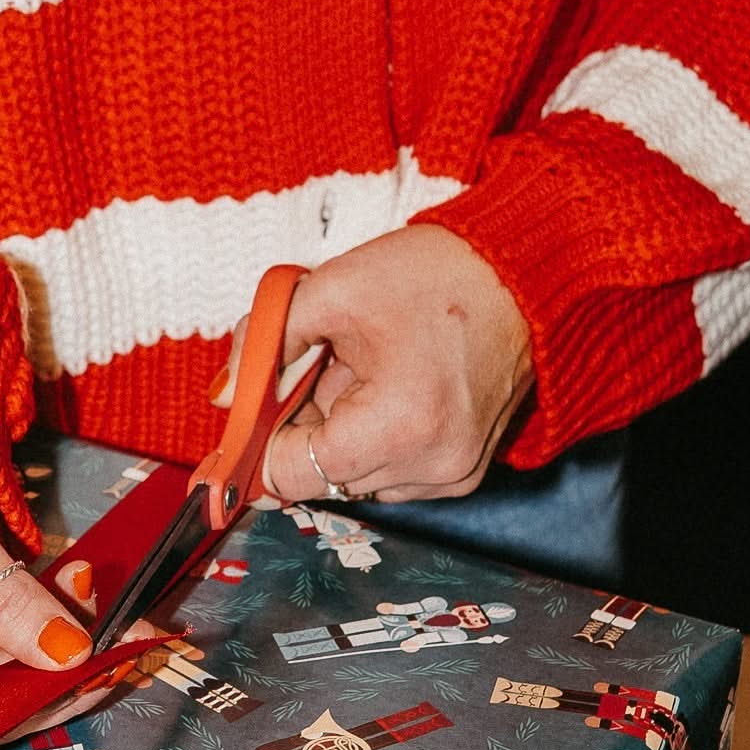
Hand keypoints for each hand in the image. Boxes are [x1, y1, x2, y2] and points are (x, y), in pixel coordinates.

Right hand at [0, 451, 97, 721]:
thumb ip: (7, 603)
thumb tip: (69, 654)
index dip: (22, 701)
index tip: (85, 681)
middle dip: (55, 667)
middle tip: (118, 648)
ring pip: (11, 657)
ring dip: (64, 634)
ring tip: (113, 611)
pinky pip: (15, 623)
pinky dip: (52, 609)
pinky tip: (82, 587)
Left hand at [228, 227, 532, 504]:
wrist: (522, 272)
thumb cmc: (437, 274)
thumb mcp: (331, 290)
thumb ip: (265, 343)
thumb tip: (227, 394)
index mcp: (402, 427)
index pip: (294, 475)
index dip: (260, 441)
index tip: (248, 410)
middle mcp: (435, 468)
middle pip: (324, 476)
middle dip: (305, 425)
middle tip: (317, 365)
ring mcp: (456, 474)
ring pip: (356, 476)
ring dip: (342, 431)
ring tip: (363, 369)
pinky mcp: (465, 469)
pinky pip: (392, 470)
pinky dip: (376, 435)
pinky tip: (390, 384)